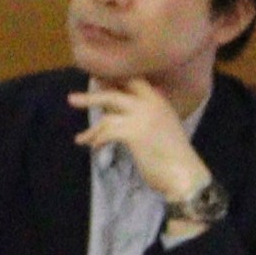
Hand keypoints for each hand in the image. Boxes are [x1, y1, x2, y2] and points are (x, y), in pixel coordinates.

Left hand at [69, 79, 212, 216]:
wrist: (184, 174)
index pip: (134, 81)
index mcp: (159, 101)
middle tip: (72, 99)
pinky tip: (94, 148)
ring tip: (80, 139)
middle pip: (115, 93)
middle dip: (92, 96)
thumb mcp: (161, 127)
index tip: (97, 80)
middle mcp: (151, 104)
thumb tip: (116, 113)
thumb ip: (146, 116)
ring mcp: (142, 117)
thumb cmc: (173, 155)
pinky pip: (106, 132)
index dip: (114, 80)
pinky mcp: (134, 133)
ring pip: (107, 116)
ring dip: (92, 130)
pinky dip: (97, 140)